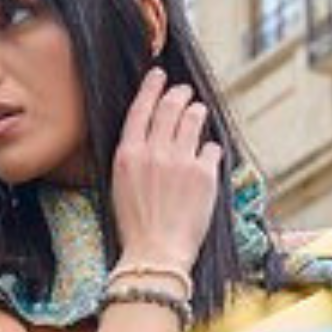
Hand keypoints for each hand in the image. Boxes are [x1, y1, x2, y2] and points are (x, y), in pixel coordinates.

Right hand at [110, 68, 222, 276]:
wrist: (156, 255)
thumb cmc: (137, 228)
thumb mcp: (121, 186)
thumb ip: (135, 157)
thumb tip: (150, 135)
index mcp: (128, 154)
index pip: (141, 108)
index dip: (152, 87)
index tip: (160, 75)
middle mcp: (154, 152)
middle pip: (169, 107)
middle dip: (179, 94)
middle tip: (185, 92)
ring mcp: (180, 161)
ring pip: (193, 120)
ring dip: (197, 112)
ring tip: (199, 111)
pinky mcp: (204, 174)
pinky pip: (211, 148)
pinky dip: (210, 148)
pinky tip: (208, 154)